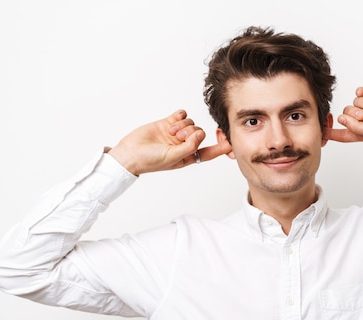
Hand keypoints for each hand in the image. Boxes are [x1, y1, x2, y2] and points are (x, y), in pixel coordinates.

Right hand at [108, 110, 231, 174]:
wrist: (130, 152)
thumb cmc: (150, 161)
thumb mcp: (173, 158)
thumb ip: (190, 147)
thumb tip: (200, 134)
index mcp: (189, 157)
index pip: (210, 152)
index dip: (221, 147)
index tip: (232, 141)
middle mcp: (185, 144)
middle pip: (200, 133)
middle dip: (191, 133)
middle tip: (178, 137)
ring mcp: (177, 133)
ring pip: (191, 123)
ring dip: (183, 125)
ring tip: (170, 132)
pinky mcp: (168, 123)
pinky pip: (182, 115)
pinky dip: (180, 116)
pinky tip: (172, 120)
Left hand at [324, 87, 362, 145]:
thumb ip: (356, 127)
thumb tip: (341, 119)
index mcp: (362, 134)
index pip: (341, 134)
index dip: (329, 133)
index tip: (318, 131)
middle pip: (346, 115)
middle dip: (353, 114)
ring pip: (354, 103)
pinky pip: (361, 93)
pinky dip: (361, 93)